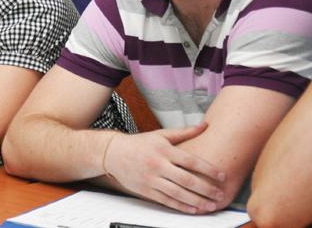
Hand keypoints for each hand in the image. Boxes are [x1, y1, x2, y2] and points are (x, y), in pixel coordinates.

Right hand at [104, 123, 226, 213]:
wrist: (113, 153)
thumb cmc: (139, 143)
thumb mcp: (160, 135)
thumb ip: (184, 132)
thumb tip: (205, 125)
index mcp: (163, 150)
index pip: (191, 161)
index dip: (209, 169)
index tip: (222, 176)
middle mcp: (158, 165)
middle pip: (187, 180)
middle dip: (206, 189)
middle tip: (221, 194)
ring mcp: (151, 179)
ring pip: (178, 193)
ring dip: (197, 201)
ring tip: (212, 205)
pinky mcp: (146, 190)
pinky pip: (166, 201)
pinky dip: (181, 206)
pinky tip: (193, 209)